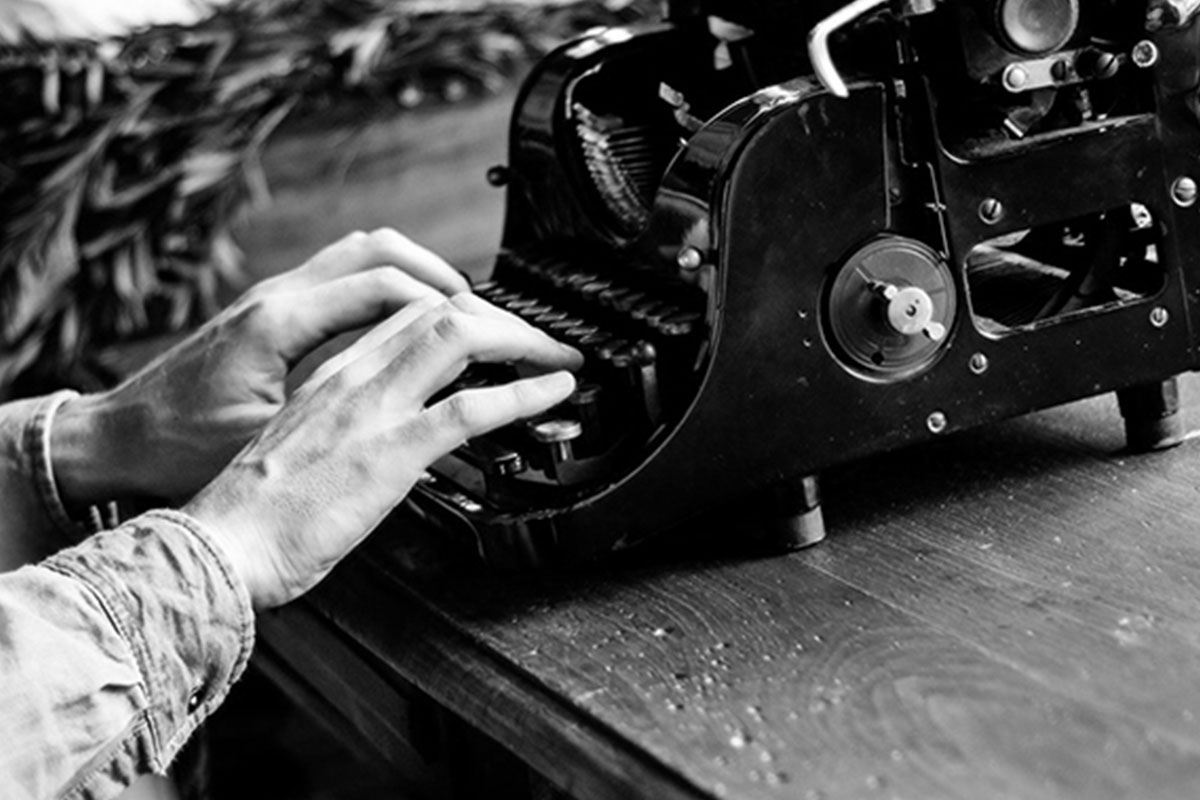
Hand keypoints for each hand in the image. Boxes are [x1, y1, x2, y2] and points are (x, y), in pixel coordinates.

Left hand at [51, 229, 469, 509]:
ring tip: (467, 311)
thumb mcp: (264, 450)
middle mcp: (279, 297)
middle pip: (386, 254)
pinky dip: (391, 287)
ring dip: (423, 275)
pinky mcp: (272, 311)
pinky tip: (411, 323)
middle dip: (454, 281)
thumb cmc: (175, 451)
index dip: (460, 312)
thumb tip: (406, 433)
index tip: (503, 337)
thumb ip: (337, 427)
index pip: (391, 290)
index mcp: (279, 325)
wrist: (116, 441)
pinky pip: (347, 275)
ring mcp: (274, 297)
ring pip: (366, 253)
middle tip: (501, 320)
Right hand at [184, 292, 581, 608]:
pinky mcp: (390, 452)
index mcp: (329, 379)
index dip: (460, 315)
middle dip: (501, 318)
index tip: (494, 336)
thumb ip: (344, 435)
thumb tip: (386, 447)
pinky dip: (525, 392)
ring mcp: (371, 410)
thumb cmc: (251, 519)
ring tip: (558, 356)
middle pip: (438, 310)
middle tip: (539, 341)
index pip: (405, 316)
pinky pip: (471, 408)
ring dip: (521, 340)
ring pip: (458, 336)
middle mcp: (351, 379)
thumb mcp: (301, 455)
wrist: (218, 548)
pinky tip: (554, 390)